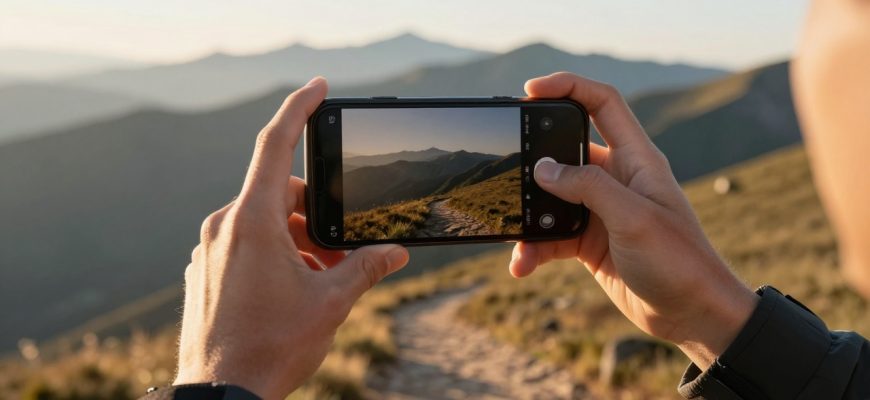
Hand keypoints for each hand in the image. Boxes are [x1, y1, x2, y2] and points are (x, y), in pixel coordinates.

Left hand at [173, 77, 409, 398]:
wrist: (221, 394)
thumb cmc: (271, 347)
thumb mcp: (331, 302)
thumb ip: (367, 267)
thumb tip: (396, 252)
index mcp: (252, 221)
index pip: (274, 145)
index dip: (298, 109)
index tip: (318, 88)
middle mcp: (224, 227)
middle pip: (280, 194)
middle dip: (319, 213)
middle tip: (346, 249)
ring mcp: (210, 249)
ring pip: (264, 223)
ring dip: (300, 239)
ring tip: (325, 278)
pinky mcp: (206, 270)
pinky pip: (246, 244)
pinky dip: (276, 254)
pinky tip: (296, 289)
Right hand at [510, 72, 757, 368]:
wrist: (693, 316)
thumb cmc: (679, 262)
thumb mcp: (633, 218)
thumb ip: (588, 186)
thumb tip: (543, 168)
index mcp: (636, 159)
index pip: (603, 103)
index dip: (568, 87)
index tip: (530, 91)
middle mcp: (617, 178)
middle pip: (566, 148)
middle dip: (534, 156)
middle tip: (506, 163)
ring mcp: (602, 210)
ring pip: (552, 197)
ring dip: (530, 214)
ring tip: (514, 234)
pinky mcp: (590, 241)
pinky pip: (551, 235)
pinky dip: (534, 248)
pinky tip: (522, 264)